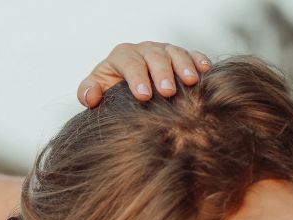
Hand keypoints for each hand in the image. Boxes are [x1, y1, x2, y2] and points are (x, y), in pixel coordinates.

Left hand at [78, 41, 211, 107]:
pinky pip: (191, 54)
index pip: (129, 63)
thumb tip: (92, 95)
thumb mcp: (95, 91)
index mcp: (122, 56)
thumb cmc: (110, 91)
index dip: (136, 77)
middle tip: (167, 91)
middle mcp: (144, 50)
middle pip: (154, 56)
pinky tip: (205, 70)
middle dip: (161, 73)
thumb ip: (87, 92)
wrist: (126, 91)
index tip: (143, 96)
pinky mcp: (179, 56)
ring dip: (183, 66)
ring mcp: (163, 51)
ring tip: (190, 81)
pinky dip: (198, 60)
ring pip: (174, 52)